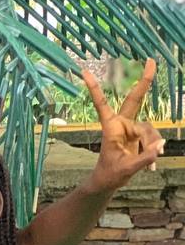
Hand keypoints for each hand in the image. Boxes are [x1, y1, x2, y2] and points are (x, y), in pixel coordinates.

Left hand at [83, 59, 165, 192]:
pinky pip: (152, 139)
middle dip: (144, 82)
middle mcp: (121, 125)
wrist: (108, 182)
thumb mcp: (127, 169)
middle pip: (134, 100)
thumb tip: (160, 145)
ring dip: (152, 145)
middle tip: (152, 61)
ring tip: (150, 163)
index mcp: (111, 128)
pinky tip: (151, 166)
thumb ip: (145, 157)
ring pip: (149, 129)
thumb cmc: (110, 175)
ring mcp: (131, 130)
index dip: (94, 88)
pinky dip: (153, 152)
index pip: (102, 104)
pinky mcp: (139, 136)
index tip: (84, 71)